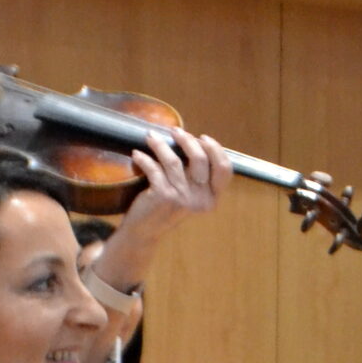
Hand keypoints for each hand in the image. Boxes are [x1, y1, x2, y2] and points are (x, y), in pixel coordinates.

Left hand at [98, 127, 232, 287]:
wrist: (145, 232)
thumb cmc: (166, 208)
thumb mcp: (189, 195)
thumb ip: (196, 175)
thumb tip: (193, 141)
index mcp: (211, 199)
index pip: (224, 169)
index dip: (215, 149)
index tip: (202, 138)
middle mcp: (200, 199)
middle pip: (200, 158)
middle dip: (187, 139)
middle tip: (174, 130)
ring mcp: (181, 198)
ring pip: (174, 160)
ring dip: (160, 144)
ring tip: (150, 137)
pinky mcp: (163, 195)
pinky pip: (154, 167)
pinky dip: (143, 158)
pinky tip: (137, 155)